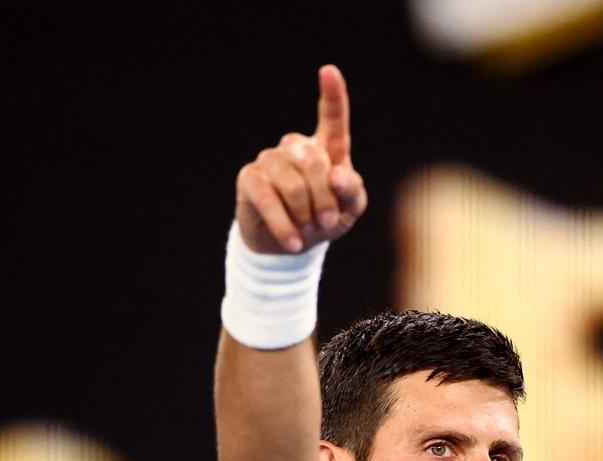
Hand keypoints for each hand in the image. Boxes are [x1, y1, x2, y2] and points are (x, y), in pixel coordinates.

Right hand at [235, 64, 367, 253]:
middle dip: (325, 198)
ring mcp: (271, 159)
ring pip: (292, 183)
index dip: (332, 96)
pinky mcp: (249, 178)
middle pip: (315, 162)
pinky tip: (293, 242)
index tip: (329, 71)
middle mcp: (297, 147)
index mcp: (327, 149)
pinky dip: (284, 225)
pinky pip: (268, 198)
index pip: (332, 119)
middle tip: (328, 222)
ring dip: (305, 214)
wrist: (290, 245)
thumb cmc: (323, 221)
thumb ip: (353, 193)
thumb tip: (339, 175)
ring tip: (308, 232)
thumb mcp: (348, 212)